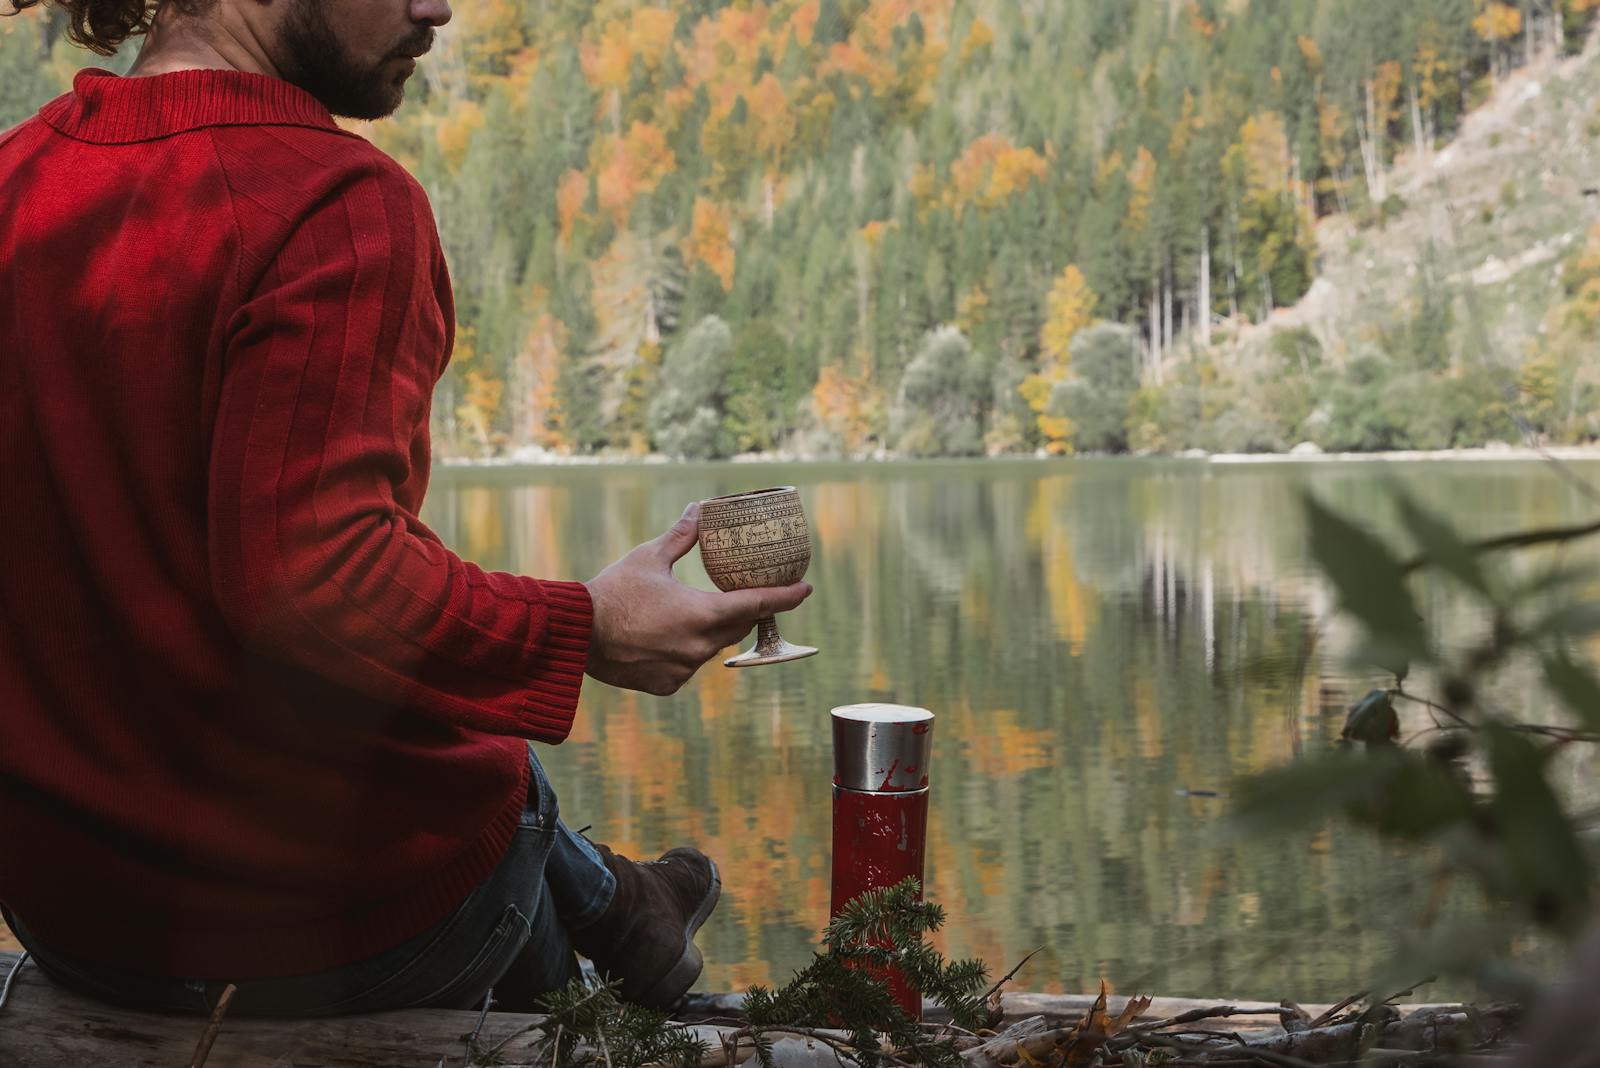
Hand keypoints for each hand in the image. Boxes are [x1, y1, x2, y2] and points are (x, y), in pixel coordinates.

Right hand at [583, 501, 812, 695]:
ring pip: (711, 648)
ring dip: (709, 631)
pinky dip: (684, 651)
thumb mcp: (650, 557)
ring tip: (689, 612)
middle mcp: (699, 646)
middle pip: (737, 627)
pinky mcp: (667, 684)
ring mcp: (684, 669)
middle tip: (744, 594)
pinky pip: (687, 666)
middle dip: (744, 611)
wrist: (575, 634)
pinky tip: (664, 637)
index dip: (786, 597)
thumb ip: (682, 536)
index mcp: (702, 613)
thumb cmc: (613, 591)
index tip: (805, 589)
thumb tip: (699, 508)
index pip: (758, 605)